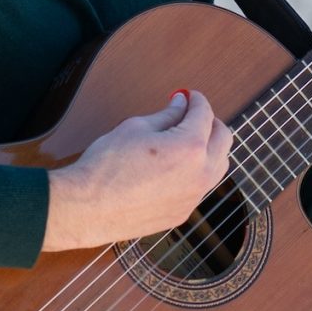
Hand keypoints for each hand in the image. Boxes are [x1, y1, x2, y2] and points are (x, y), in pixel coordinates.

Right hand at [43, 89, 232, 251]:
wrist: (88, 208)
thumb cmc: (106, 167)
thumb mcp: (136, 128)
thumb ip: (166, 115)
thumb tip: (180, 103)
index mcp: (190, 147)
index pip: (205, 114)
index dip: (196, 100)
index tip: (189, 97)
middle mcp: (200, 174)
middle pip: (223, 140)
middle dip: (211, 122)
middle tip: (193, 115)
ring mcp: (193, 197)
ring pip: (218, 166)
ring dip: (209, 149)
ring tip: (187, 140)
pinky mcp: (182, 213)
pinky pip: (200, 187)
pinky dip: (197, 172)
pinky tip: (175, 167)